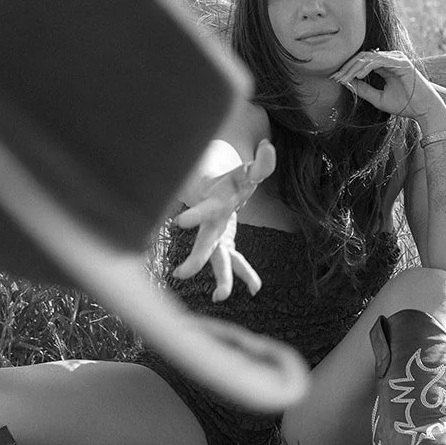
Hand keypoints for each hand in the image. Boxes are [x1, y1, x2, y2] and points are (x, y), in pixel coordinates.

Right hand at [172, 139, 275, 301]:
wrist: (215, 191)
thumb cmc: (231, 180)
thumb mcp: (247, 171)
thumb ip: (260, 162)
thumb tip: (268, 147)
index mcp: (213, 205)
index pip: (202, 210)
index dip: (193, 215)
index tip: (178, 223)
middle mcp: (212, 225)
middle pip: (203, 244)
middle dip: (195, 259)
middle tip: (181, 273)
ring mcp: (217, 237)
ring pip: (216, 260)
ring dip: (221, 278)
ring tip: (220, 297)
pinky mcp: (225, 245)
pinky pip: (235, 263)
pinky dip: (246, 275)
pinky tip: (257, 288)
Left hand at [331, 49, 445, 126]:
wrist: (425, 110)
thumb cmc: (405, 105)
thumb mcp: (378, 98)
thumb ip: (364, 90)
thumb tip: (346, 83)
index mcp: (386, 65)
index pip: (362, 62)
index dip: (347, 69)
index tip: (335, 79)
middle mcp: (391, 58)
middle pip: (362, 57)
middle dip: (347, 67)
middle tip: (335, 78)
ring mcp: (396, 59)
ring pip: (368, 57)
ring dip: (353, 68)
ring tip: (343, 78)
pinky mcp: (401, 63)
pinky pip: (379, 61)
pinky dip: (366, 67)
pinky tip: (358, 76)